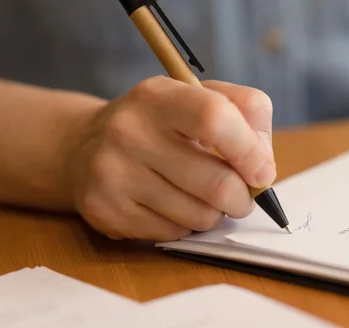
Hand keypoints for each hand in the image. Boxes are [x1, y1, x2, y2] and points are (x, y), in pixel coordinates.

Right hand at [64, 76, 274, 240]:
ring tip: (201, 195)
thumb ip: (246, 113)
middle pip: (216, 183)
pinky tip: (170, 205)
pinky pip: (174, 234)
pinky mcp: (105, 211)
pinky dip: (185, 225)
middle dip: (242, 198)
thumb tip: (263, 165)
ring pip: (200, 216)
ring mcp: (113, 174)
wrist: (85, 146)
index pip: (215, 119)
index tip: (263, 172)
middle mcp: (129, 132)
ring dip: (215, 213)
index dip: (250, 151)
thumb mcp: (200, 97)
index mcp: (158, 96)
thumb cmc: (162, 123)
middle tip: (241, 196)